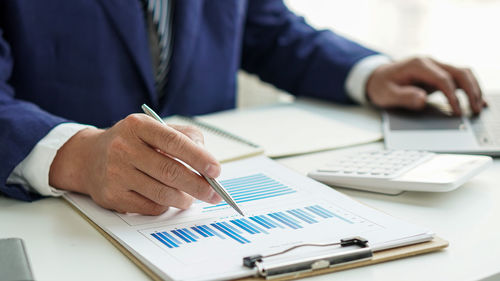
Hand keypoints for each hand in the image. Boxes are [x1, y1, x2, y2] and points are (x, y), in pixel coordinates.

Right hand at [49, 114, 221, 214]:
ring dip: (185, 199)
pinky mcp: (113, 196)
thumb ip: (183, 137)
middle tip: (214, 193)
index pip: (174, 142)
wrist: (88, 158)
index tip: (216, 170)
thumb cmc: (131, 142)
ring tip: (193, 197)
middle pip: (170, 172)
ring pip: (162, 193)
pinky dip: (166, 205)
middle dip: (198, 185)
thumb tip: (207, 160)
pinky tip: (169, 198)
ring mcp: (116, 173)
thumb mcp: (154, 128)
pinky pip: (150, 206)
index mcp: (138, 126)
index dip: (199, 157)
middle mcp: (123, 148)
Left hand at [366, 57, 486, 114]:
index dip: (452, 96)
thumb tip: (422, 99)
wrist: (376, 77)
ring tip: (479, 106)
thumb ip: (404, 97)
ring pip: (462, 73)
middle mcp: (430, 63)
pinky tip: (476, 100)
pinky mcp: (437, 74)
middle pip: (459, 72)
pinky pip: (458, 78)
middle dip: (471, 90)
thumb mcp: (386, 94)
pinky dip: (469, 88)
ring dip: (473, 88)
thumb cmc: (380, 85)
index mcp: (418, 65)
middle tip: (476, 109)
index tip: (458, 111)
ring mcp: (435, 67)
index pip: (443, 78)